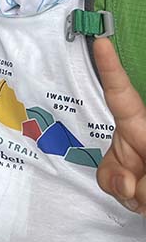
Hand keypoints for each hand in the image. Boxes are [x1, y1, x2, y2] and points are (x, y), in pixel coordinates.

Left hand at [94, 38, 145, 212]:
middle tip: (138, 188)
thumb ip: (112, 179)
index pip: (119, 94)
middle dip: (137, 181)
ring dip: (143, 197)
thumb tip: (128, 186)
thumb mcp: (116, 181)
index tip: (101, 43)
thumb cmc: (138, 184)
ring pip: (144, 182)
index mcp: (133, 125)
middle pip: (134, 146)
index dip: (110, 70)